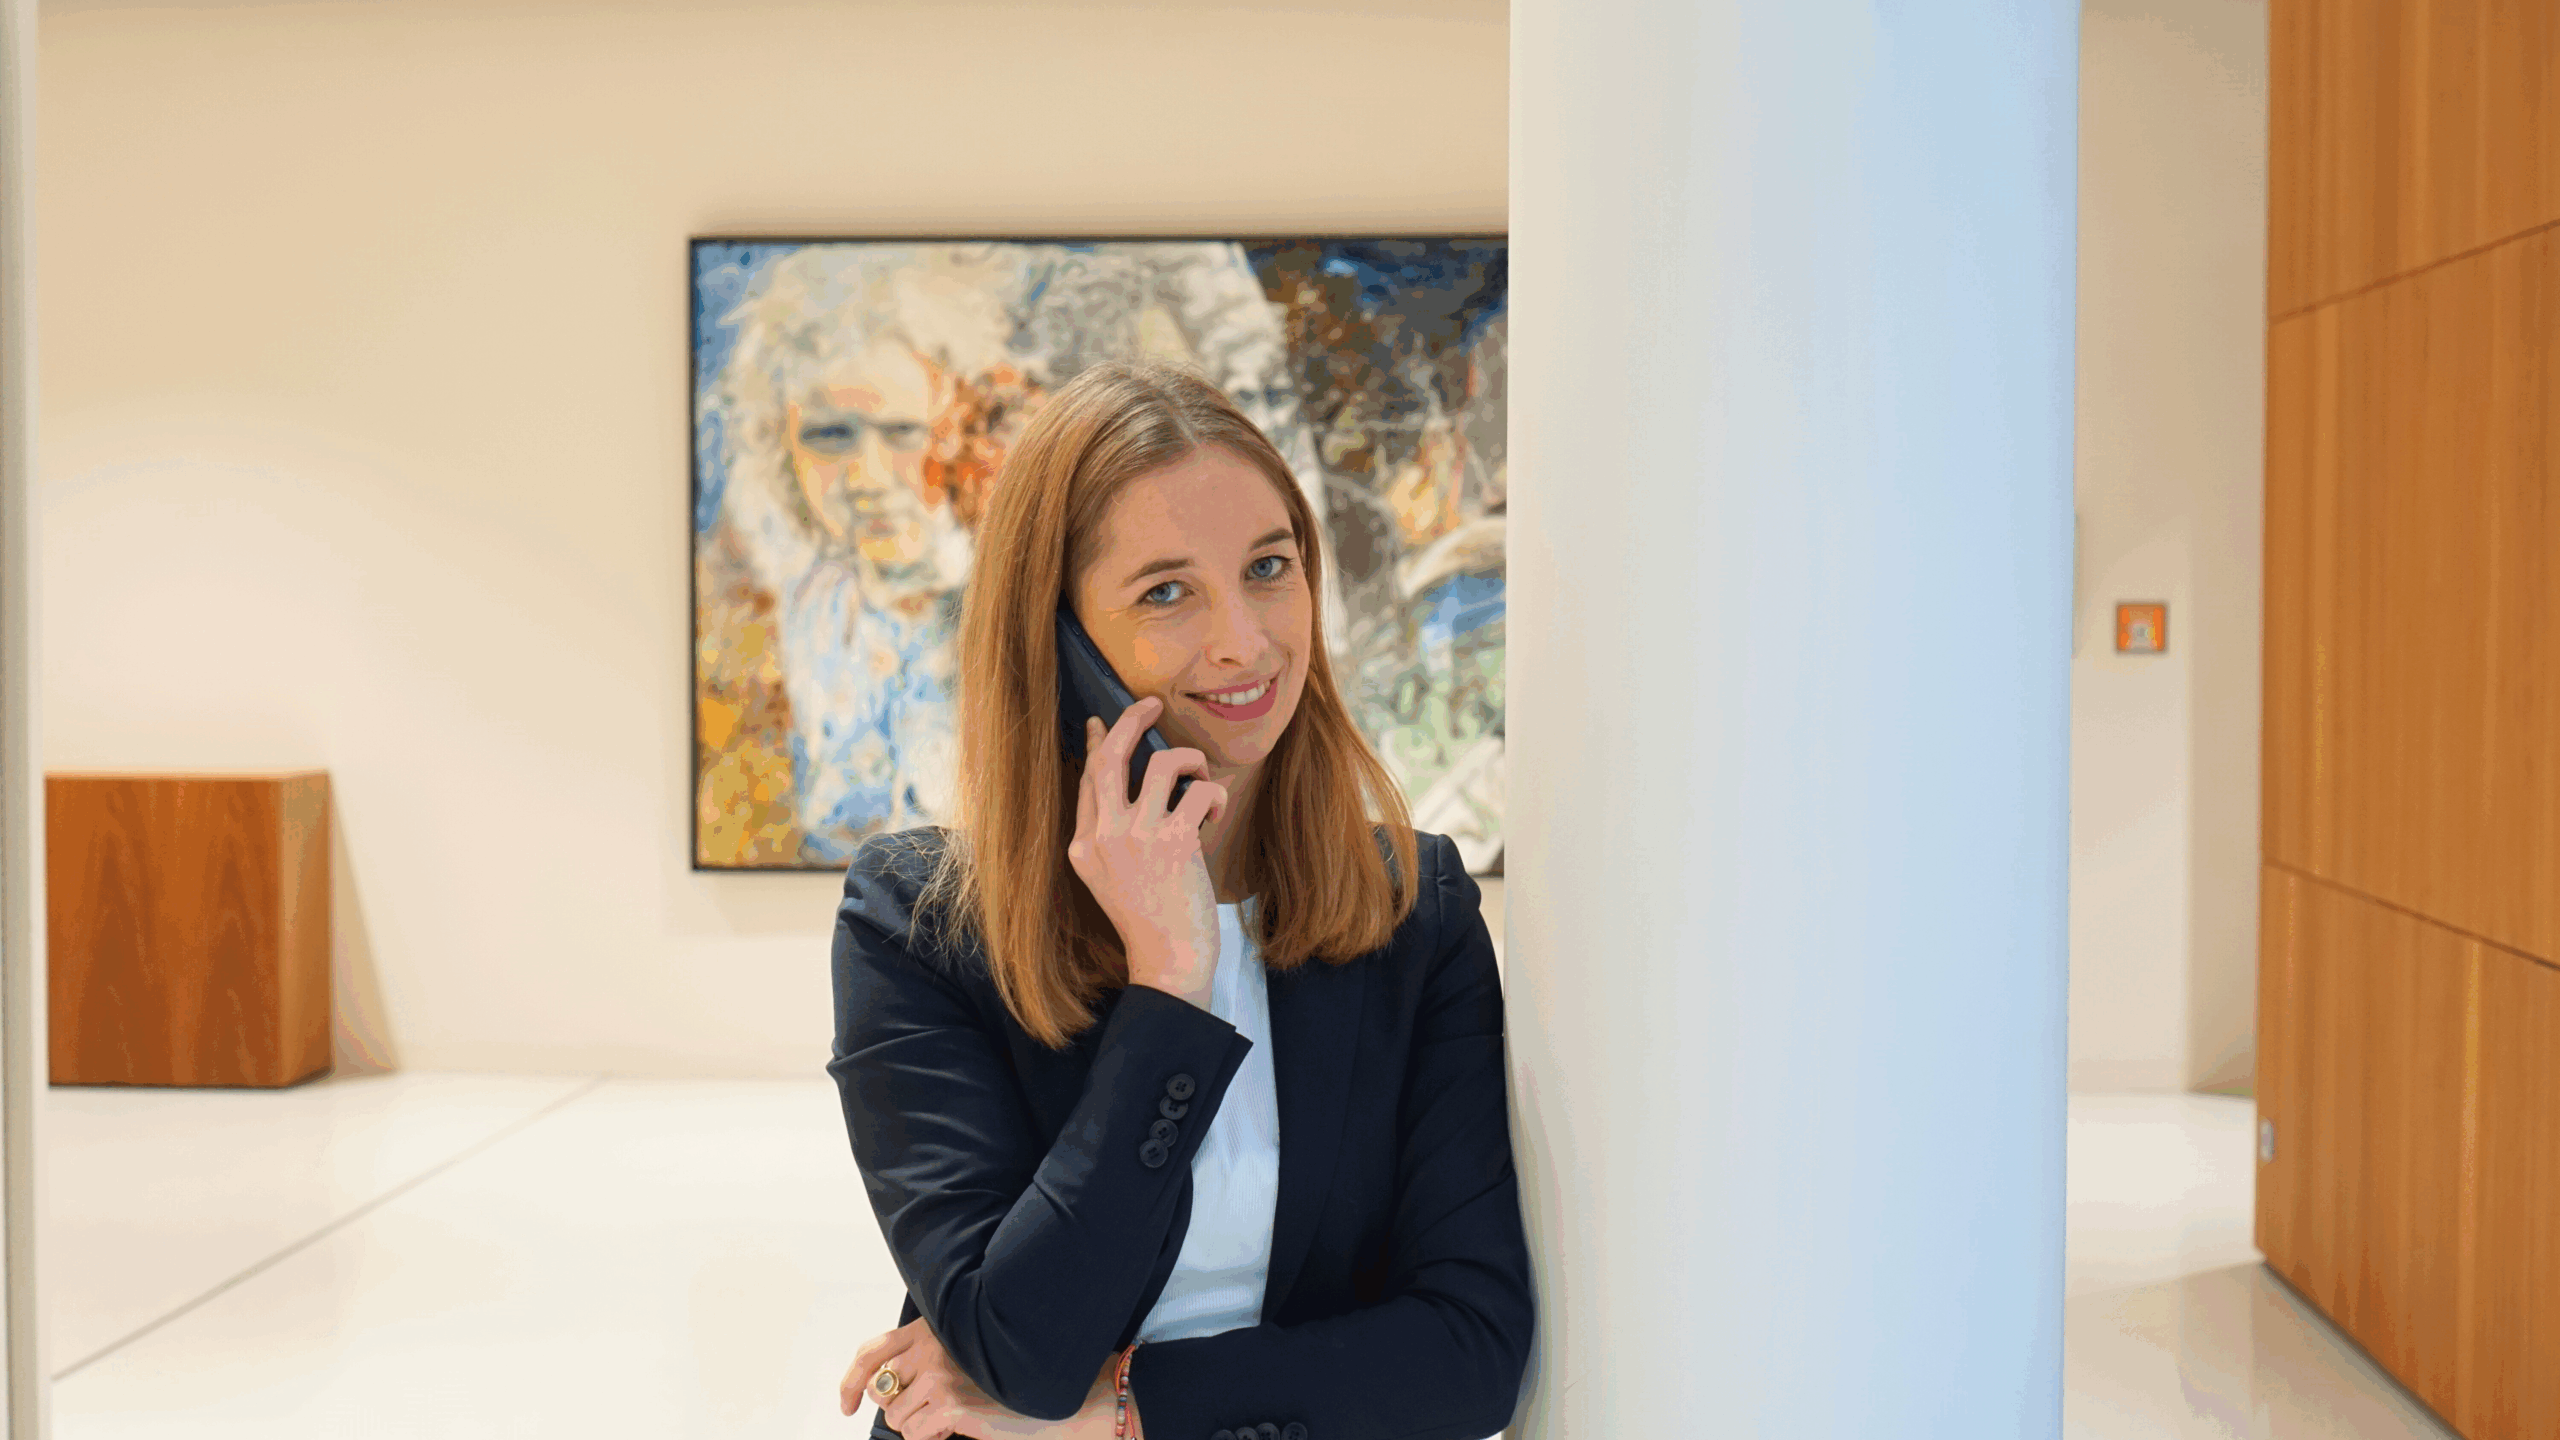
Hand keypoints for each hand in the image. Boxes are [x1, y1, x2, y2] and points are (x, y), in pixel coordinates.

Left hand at [840, 1319, 1129, 1438]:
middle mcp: (933, 1344)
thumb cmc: (1017, 1382)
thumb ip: (930, 1364)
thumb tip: (888, 1394)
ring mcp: (940, 1372)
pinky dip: (932, 1438)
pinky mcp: (948, 1402)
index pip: (873, 1351)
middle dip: (900, 1411)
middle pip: (881, 1391)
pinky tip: (960, 1428)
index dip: (849, 1382)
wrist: (1060, 1398)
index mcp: (935, 1329)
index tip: (845, 1405)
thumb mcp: (968, 1362)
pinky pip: (914, 1433)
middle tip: (929, 1417)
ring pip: (896, 1418)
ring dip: (920, 1428)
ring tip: (954, 1421)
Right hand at [1068, 697, 1226, 1006]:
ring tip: (1202, 778)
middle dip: (1131, 720)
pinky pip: (1200, 791)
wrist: (1168, 963)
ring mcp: (1137, 838)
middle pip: (1112, 757)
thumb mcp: (1109, 880)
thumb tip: (1123, 790)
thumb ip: (1109, 837)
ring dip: (1191, 760)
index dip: (1097, 745)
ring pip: (1164, 764)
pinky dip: (1213, 794)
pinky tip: (1213, 816)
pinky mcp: (1175, 843)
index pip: (1088, 779)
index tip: (1100, 723)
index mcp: (1083, 846)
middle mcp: (1104, 837)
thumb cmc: (1149, 922)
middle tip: (1151, 704)